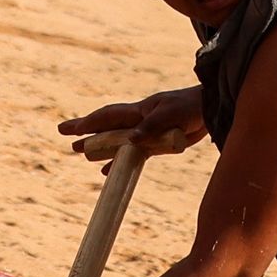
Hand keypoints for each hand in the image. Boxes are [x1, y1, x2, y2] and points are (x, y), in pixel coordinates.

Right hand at [56, 88, 202, 159]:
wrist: (210, 110)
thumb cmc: (190, 108)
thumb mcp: (170, 116)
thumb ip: (150, 127)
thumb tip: (130, 140)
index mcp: (139, 111)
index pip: (107, 117)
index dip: (87, 123)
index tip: (67, 129)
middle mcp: (138, 120)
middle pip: (107, 127)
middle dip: (86, 131)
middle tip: (66, 138)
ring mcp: (146, 131)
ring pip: (117, 140)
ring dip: (100, 147)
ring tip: (82, 154)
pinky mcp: (157, 142)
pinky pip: (133, 153)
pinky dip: (119, 160)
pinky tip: (108, 169)